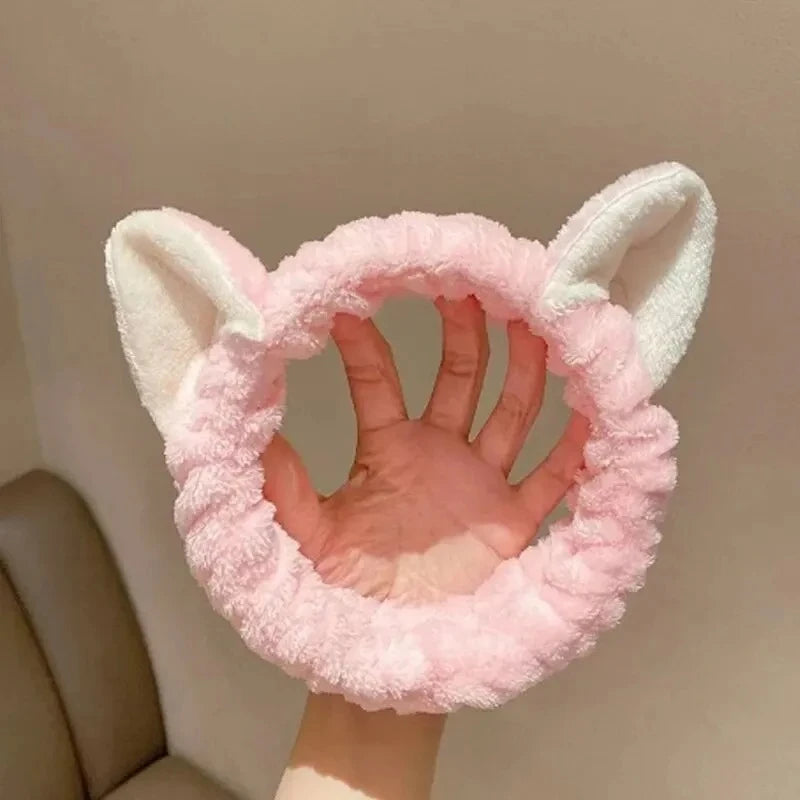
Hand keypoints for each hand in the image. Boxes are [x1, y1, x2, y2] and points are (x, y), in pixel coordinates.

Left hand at [262, 296, 588, 603]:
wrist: (390, 646)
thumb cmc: (349, 589)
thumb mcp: (311, 536)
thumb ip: (286, 488)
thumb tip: (258, 435)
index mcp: (390, 450)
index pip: (380, 385)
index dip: (366, 347)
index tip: (350, 306)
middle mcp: (440, 453)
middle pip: (460, 379)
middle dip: (465, 333)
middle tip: (469, 285)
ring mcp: (480, 484)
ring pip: (510, 414)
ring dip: (524, 371)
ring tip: (535, 323)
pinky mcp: (512, 523)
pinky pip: (548, 482)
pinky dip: (569, 454)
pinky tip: (588, 415)